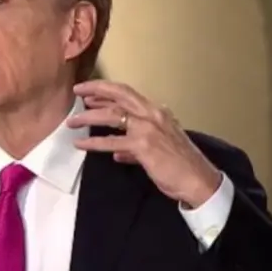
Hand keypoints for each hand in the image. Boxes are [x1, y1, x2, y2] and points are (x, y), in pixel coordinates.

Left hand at [67, 80, 220, 207]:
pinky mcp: (143, 146)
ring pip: (112, 115)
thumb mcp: (159, 149)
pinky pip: (112, 142)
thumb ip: (136, 148)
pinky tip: (80, 144)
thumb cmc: (182, 166)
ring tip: (72, 121)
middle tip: (77, 91)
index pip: (128, 94)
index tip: (89, 92)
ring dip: (88, 116)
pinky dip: (93, 142)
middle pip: (119, 95)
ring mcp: (148, 129)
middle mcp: (153, 115)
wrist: (199, 180)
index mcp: (158, 113)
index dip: (107, 90)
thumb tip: (118, 153)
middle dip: (96, 90)